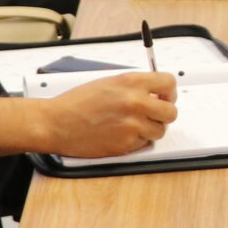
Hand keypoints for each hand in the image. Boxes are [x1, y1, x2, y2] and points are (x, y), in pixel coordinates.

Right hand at [36, 72, 178, 158]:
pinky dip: (136, 141)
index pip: (168, 83)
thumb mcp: (108, 82)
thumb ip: (134, 86)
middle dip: (164, 114)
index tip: (165, 97)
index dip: (169, 92)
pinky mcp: (126, 144)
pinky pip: (144, 144)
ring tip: (132, 125)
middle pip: (171, 112)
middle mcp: (135, 103)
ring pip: (160, 131)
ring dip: (150, 129)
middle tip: (153, 114)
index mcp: (131, 82)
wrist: (56, 122)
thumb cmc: (76, 103)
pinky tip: (120, 134)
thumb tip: (154, 92)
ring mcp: (132, 125)